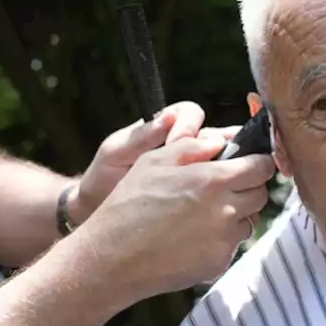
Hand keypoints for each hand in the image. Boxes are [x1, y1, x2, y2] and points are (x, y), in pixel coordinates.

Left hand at [70, 101, 224, 223]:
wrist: (97, 212)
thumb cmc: (103, 179)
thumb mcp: (114, 154)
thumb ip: (139, 137)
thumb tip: (166, 119)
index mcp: (164, 127)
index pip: (189, 113)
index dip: (188, 125)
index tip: (175, 144)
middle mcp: (184, 145)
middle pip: (216, 132)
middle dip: (223, 143)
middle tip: (215, 161)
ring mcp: (194, 169)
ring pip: (224, 158)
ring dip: (227, 166)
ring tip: (221, 181)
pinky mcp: (199, 193)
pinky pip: (219, 185)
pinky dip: (224, 188)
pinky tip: (219, 198)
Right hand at [78, 133, 275, 299]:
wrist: (113, 256)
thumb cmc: (129, 204)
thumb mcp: (154, 161)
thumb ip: (192, 147)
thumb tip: (220, 142)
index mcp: (214, 180)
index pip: (261, 167)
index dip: (257, 163)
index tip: (248, 164)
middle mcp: (226, 210)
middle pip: (260, 195)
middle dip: (247, 188)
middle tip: (222, 188)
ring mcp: (224, 240)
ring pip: (248, 221)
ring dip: (235, 215)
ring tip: (201, 215)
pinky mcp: (218, 263)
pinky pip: (231, 246)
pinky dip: (219, 240)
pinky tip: (191, 237)